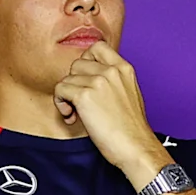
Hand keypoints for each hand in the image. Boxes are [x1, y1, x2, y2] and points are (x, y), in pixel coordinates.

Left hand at [50, 44, 167, 181]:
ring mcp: (98, 82)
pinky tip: (73, 117)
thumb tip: (90, 79)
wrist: (135, 147)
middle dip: (75, 82)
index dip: (86, 62)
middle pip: (77, 64)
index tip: (86, 80)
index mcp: (124, 69)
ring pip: (66, 78)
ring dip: (66, 96)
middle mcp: (111, 71)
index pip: (97, 47)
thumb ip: (113, 81)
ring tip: (77, 112)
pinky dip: (61, 104)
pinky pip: (60, 91)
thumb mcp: (129, 94)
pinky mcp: (84, 96)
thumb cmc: (132, 129)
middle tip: (81, 102)